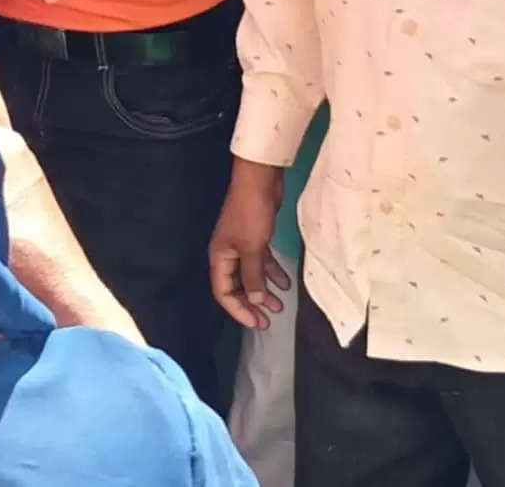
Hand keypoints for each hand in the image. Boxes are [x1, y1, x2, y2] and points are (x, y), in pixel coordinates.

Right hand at [208, 160, 290, 328]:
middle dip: (251, 304)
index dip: (238, 310)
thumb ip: (253, 277)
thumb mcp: (252, 249)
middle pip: (236, 287)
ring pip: (251, 276)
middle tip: (267, 321)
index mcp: (219, 257)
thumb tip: (256, 301)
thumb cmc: (251, 214)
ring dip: (264, 291)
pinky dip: (272, 274)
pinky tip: (285, 283)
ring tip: (279, 306)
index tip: (256, 323)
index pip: (223, 292)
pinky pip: (261, 263)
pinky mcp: (255, 237)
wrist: (259, 181)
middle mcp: (228, 253)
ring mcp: (242, 245)